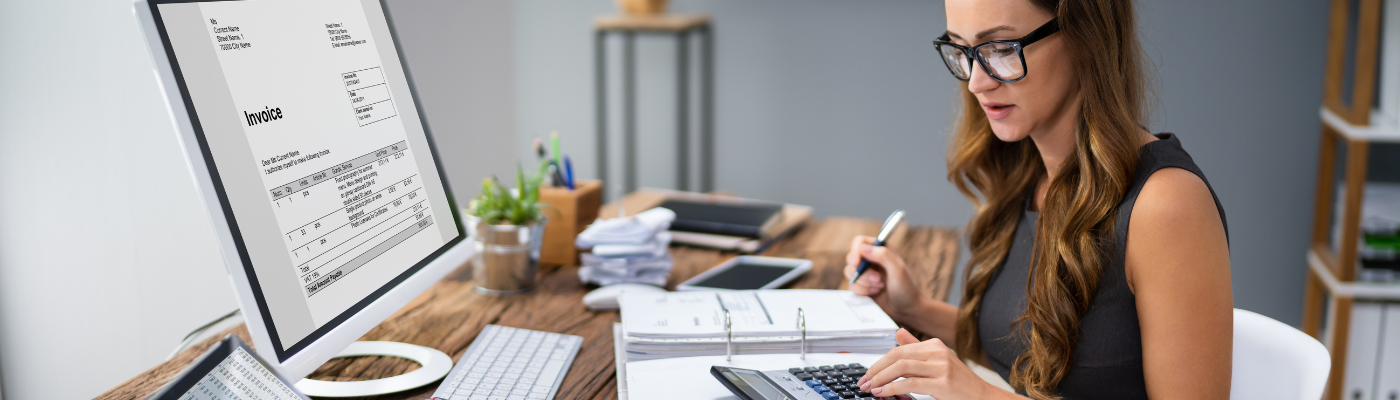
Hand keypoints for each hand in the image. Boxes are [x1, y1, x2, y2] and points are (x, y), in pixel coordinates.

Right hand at [844, 236, 926, 321]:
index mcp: (881, 249)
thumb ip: (883, 255)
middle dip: (863, 272)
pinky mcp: (862, 285)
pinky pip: (852, 285)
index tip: (857, 263)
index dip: (856, 251)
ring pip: (850, 272)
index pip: (860, 242)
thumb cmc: (906, 288)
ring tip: (880, 287)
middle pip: (852, 258)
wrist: (907, 310)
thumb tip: (862, 247)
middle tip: (878, 279)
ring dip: (864, 282)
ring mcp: (865, 273)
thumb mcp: (898, 270)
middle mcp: (871, 259)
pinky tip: (875, 293)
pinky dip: (862, 291)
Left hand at [857, 329, 999, 399]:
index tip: (867, 374)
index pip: (898, 350)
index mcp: (934, 344)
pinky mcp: (943, 383)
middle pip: (897, 356)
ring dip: (880, 378)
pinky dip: (892, 388)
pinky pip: (910, 383)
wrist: (983, 396)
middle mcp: (937, 352)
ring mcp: (941, 366)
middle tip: (863, 382)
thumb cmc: (959, 382)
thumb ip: (916, 348)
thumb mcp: (937, 361)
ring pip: (901, 367)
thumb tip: (897, 333)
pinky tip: (882, 393)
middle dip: (876, 369)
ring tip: (870, 388)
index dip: (879, 362)